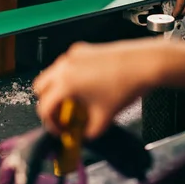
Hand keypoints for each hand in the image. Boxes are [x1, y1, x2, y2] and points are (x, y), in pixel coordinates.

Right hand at [34, 39, 159, 137]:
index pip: (44, 107)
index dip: (50, 123)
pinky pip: (66, 64)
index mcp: (65, 84)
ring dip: (57, 89)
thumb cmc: (124, 87)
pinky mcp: (82, 49)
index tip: (61, 129)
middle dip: (49, 103)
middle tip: (63, 115)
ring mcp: (72, 55)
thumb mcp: (105, 118)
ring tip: (76, 101)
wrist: (143, 65)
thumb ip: (89, 132)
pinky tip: (86, 86)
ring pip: (52, 74)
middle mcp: (64, 66)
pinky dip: (68, 76)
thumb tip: (85, 134)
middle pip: (41, 88)